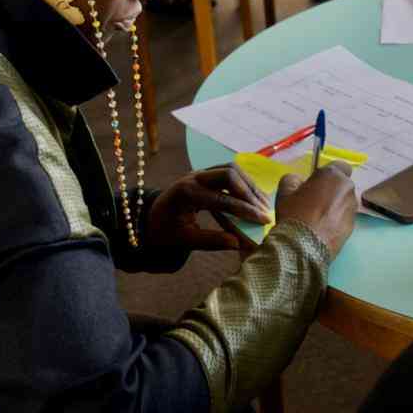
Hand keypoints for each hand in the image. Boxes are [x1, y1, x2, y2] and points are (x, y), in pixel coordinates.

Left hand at [147, 165, 271, 251]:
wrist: (148, 218)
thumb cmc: (165, 231)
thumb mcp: (184, 240)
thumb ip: (211, 241)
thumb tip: (239, 243)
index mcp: (186, 194)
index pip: (223, 199)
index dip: (246, 210)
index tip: (263, 220)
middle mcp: (194, 177)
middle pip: (229, 173)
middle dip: (250, 192)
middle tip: (264, 210)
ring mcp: (199, 173)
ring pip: (231, 169)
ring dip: (249, 185)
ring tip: (263, 204)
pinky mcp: (205, 174)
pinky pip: (228, 172)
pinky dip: (243, 183)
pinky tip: (253, 197)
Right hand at [275, 162, 357, 256]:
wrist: (303, 248)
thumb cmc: (294, 214)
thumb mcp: (284, 192)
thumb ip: (292, 180)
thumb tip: (298, 181)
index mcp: (333, 176)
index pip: (339, 166)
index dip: (328, 173)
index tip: (316, 183)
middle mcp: (348, 190)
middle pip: (342, 186)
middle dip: (331, 190)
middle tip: (313, 201)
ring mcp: (352, 209)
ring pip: (344, 203)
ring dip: (334, 207)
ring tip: (317, 220)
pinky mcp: (353, 227)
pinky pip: (344, 219)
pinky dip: (336, 222)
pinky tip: (321, 231)